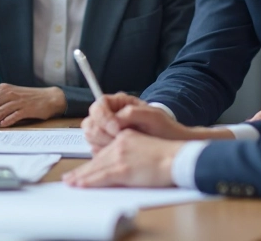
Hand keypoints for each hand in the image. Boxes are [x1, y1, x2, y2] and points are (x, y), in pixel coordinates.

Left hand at [0, 84, 65, 127]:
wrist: (50, 98)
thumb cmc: (29, 99)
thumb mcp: (12, 96)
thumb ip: (0, 102)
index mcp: (4, 88)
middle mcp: (9, 92)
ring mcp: (18, 101)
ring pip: (0, 111)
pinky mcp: (27, 109)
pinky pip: (14, 115)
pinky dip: (7, 121)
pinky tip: (2, 126)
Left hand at [63, 129, 182, 187]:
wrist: (177, 157)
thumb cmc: (169, 155)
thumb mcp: (146, 145)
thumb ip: (132, 150)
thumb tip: (125, 164)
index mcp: (125, 137)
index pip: (105, 151)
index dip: (93, 162)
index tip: (85, 169)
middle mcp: (119, 144)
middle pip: (97, 160)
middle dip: (82, 170)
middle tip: (70, 178)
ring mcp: (120, 156)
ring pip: (95, 168)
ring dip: (81, 177)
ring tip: (71, 183)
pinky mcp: (122, 169)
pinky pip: (101, 177)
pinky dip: (89, 182)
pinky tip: (80, 185)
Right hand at [83, 93, 199, 150]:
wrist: (170, 147)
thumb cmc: (163, 127)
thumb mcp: (153, 115)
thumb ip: (132, 113)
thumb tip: (115, 120)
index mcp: (117, 104)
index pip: (99, 106)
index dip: (103, 118)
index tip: (116, 129)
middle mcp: (108, 116)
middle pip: (90, 123)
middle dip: (101, 133)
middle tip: (118, 141)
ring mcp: (106, 132)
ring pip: (90, 137)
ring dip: (102, 144)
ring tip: (120, 148)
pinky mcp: (107, 147)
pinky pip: (95, 150)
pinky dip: (103, 154)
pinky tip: (118, 156)